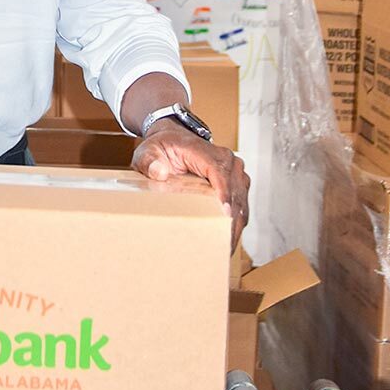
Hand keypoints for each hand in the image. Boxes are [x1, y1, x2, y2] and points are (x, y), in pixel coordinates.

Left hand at [131, 119, 250, 252]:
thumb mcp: (147, 151)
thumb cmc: (162, 146)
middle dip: (232, 220)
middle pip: (236, 192)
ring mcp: (235, 173)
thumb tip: (159, 172)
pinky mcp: (236, 185)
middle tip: (224, 246)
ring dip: (236, 226)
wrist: (173, 140)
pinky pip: (241, 206)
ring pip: (242, 203)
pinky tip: (228, 241)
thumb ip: (149, 161)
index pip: (221, 173)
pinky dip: (236, 223)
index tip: (226, 215)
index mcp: (207, 152)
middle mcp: (228, 161)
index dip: (225, 194)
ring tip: (226, 249)